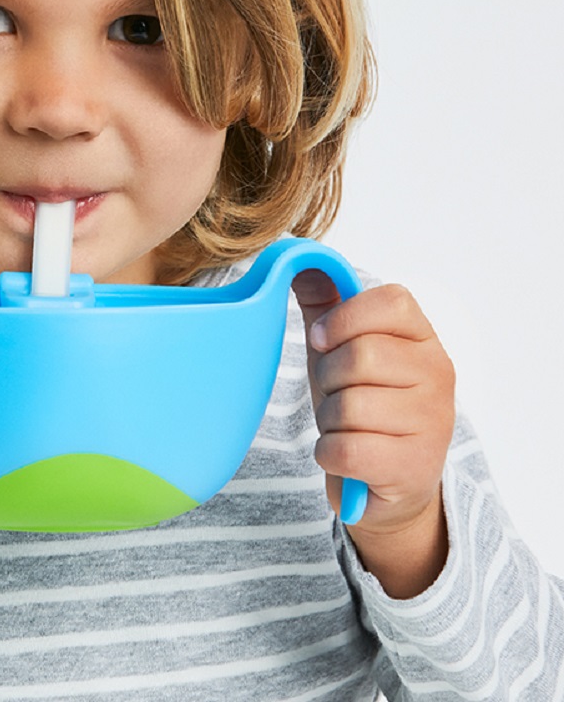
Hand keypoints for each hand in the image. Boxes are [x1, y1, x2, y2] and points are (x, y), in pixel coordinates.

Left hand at [292, 271, 455, 596]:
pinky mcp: (414, 467)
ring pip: (349, 406)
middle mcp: (439, 374)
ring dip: (329, 420)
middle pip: (360, 356)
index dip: (346, 317)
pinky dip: (329, 454)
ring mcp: (433, 422)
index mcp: (424, 337)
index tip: (323, 338)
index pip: (393, 301)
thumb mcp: (342, 350)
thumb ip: (326, 304)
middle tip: (338, 394)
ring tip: (346, 427)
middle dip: (329, 379)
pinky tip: (344, 455)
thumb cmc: (365, 405)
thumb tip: (301, 258)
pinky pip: (345, 450)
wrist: (390, 483)